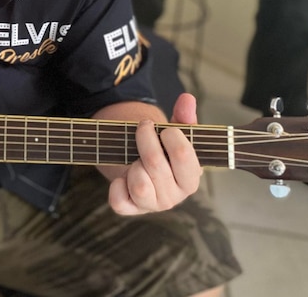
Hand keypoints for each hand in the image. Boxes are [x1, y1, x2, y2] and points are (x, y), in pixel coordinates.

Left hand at [107, 93, 201, 214]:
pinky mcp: (130, 208)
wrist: (142, 166)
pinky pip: (118, 201)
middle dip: (145, 140)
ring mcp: (151, 205)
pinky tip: (123, 177)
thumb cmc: (163, 150)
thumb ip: (184, 117)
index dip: (169, 135)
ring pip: (139, 184)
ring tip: (137, 159)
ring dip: (133, 164)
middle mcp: (174, 197)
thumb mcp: (175, 133)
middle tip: (143, 129)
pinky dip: (116, 185)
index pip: (183, 154)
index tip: (164, 129)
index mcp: (191, 178)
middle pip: (155, 163)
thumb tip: (187, 99)